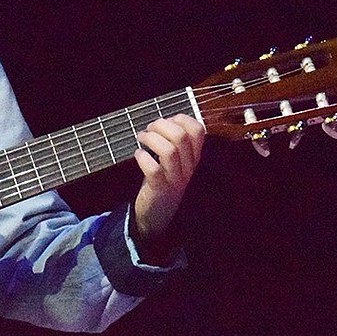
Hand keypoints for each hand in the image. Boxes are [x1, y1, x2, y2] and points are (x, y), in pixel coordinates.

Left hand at [132, 114, 205, 260]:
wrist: (157, 216)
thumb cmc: (162, 182)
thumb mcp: (174, 162)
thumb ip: (173, 142)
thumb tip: (164, 120)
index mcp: (193, 157)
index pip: (198, 131)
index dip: (181, 119)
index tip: (167, 120)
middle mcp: (188, 167)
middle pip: (181, 137)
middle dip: (161, 126)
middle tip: (149, 128)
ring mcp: (175, 179)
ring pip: (169, 150)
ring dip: (151, 139)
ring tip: (141, 138)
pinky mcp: (160, 189)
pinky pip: (154, 169)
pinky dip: (143, 158)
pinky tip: (138, 155)